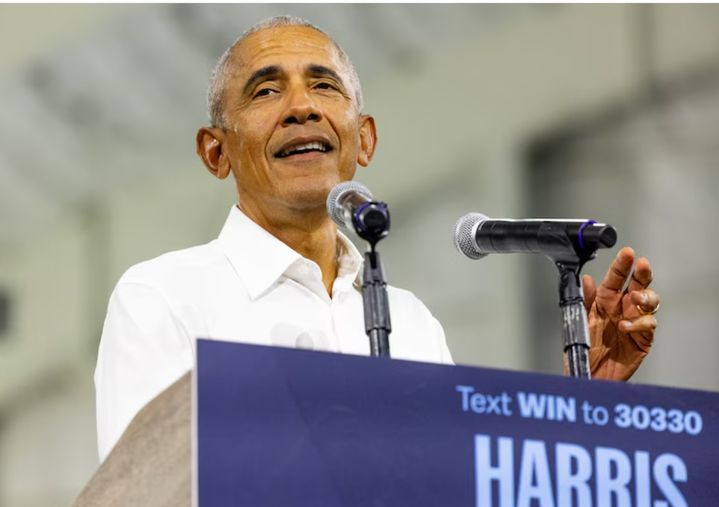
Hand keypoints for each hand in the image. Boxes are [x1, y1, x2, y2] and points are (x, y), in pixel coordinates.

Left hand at [581, 247, 658, 380]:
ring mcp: (634, 322)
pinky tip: (626, 325)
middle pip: (638, 285)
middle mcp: (621, 309)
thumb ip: (585, 300)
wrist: (588, 375)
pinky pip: (648, 325)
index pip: (615, 279)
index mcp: (605, 302)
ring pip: (649, 302)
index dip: (621, 266)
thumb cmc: (584, 349)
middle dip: (641, 274)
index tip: (627, 253)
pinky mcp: (643, 339)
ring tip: (634, 298)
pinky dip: (639, 323)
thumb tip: (586, 279)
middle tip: (642, 265)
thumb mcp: (580, 321)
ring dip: (644, 297)